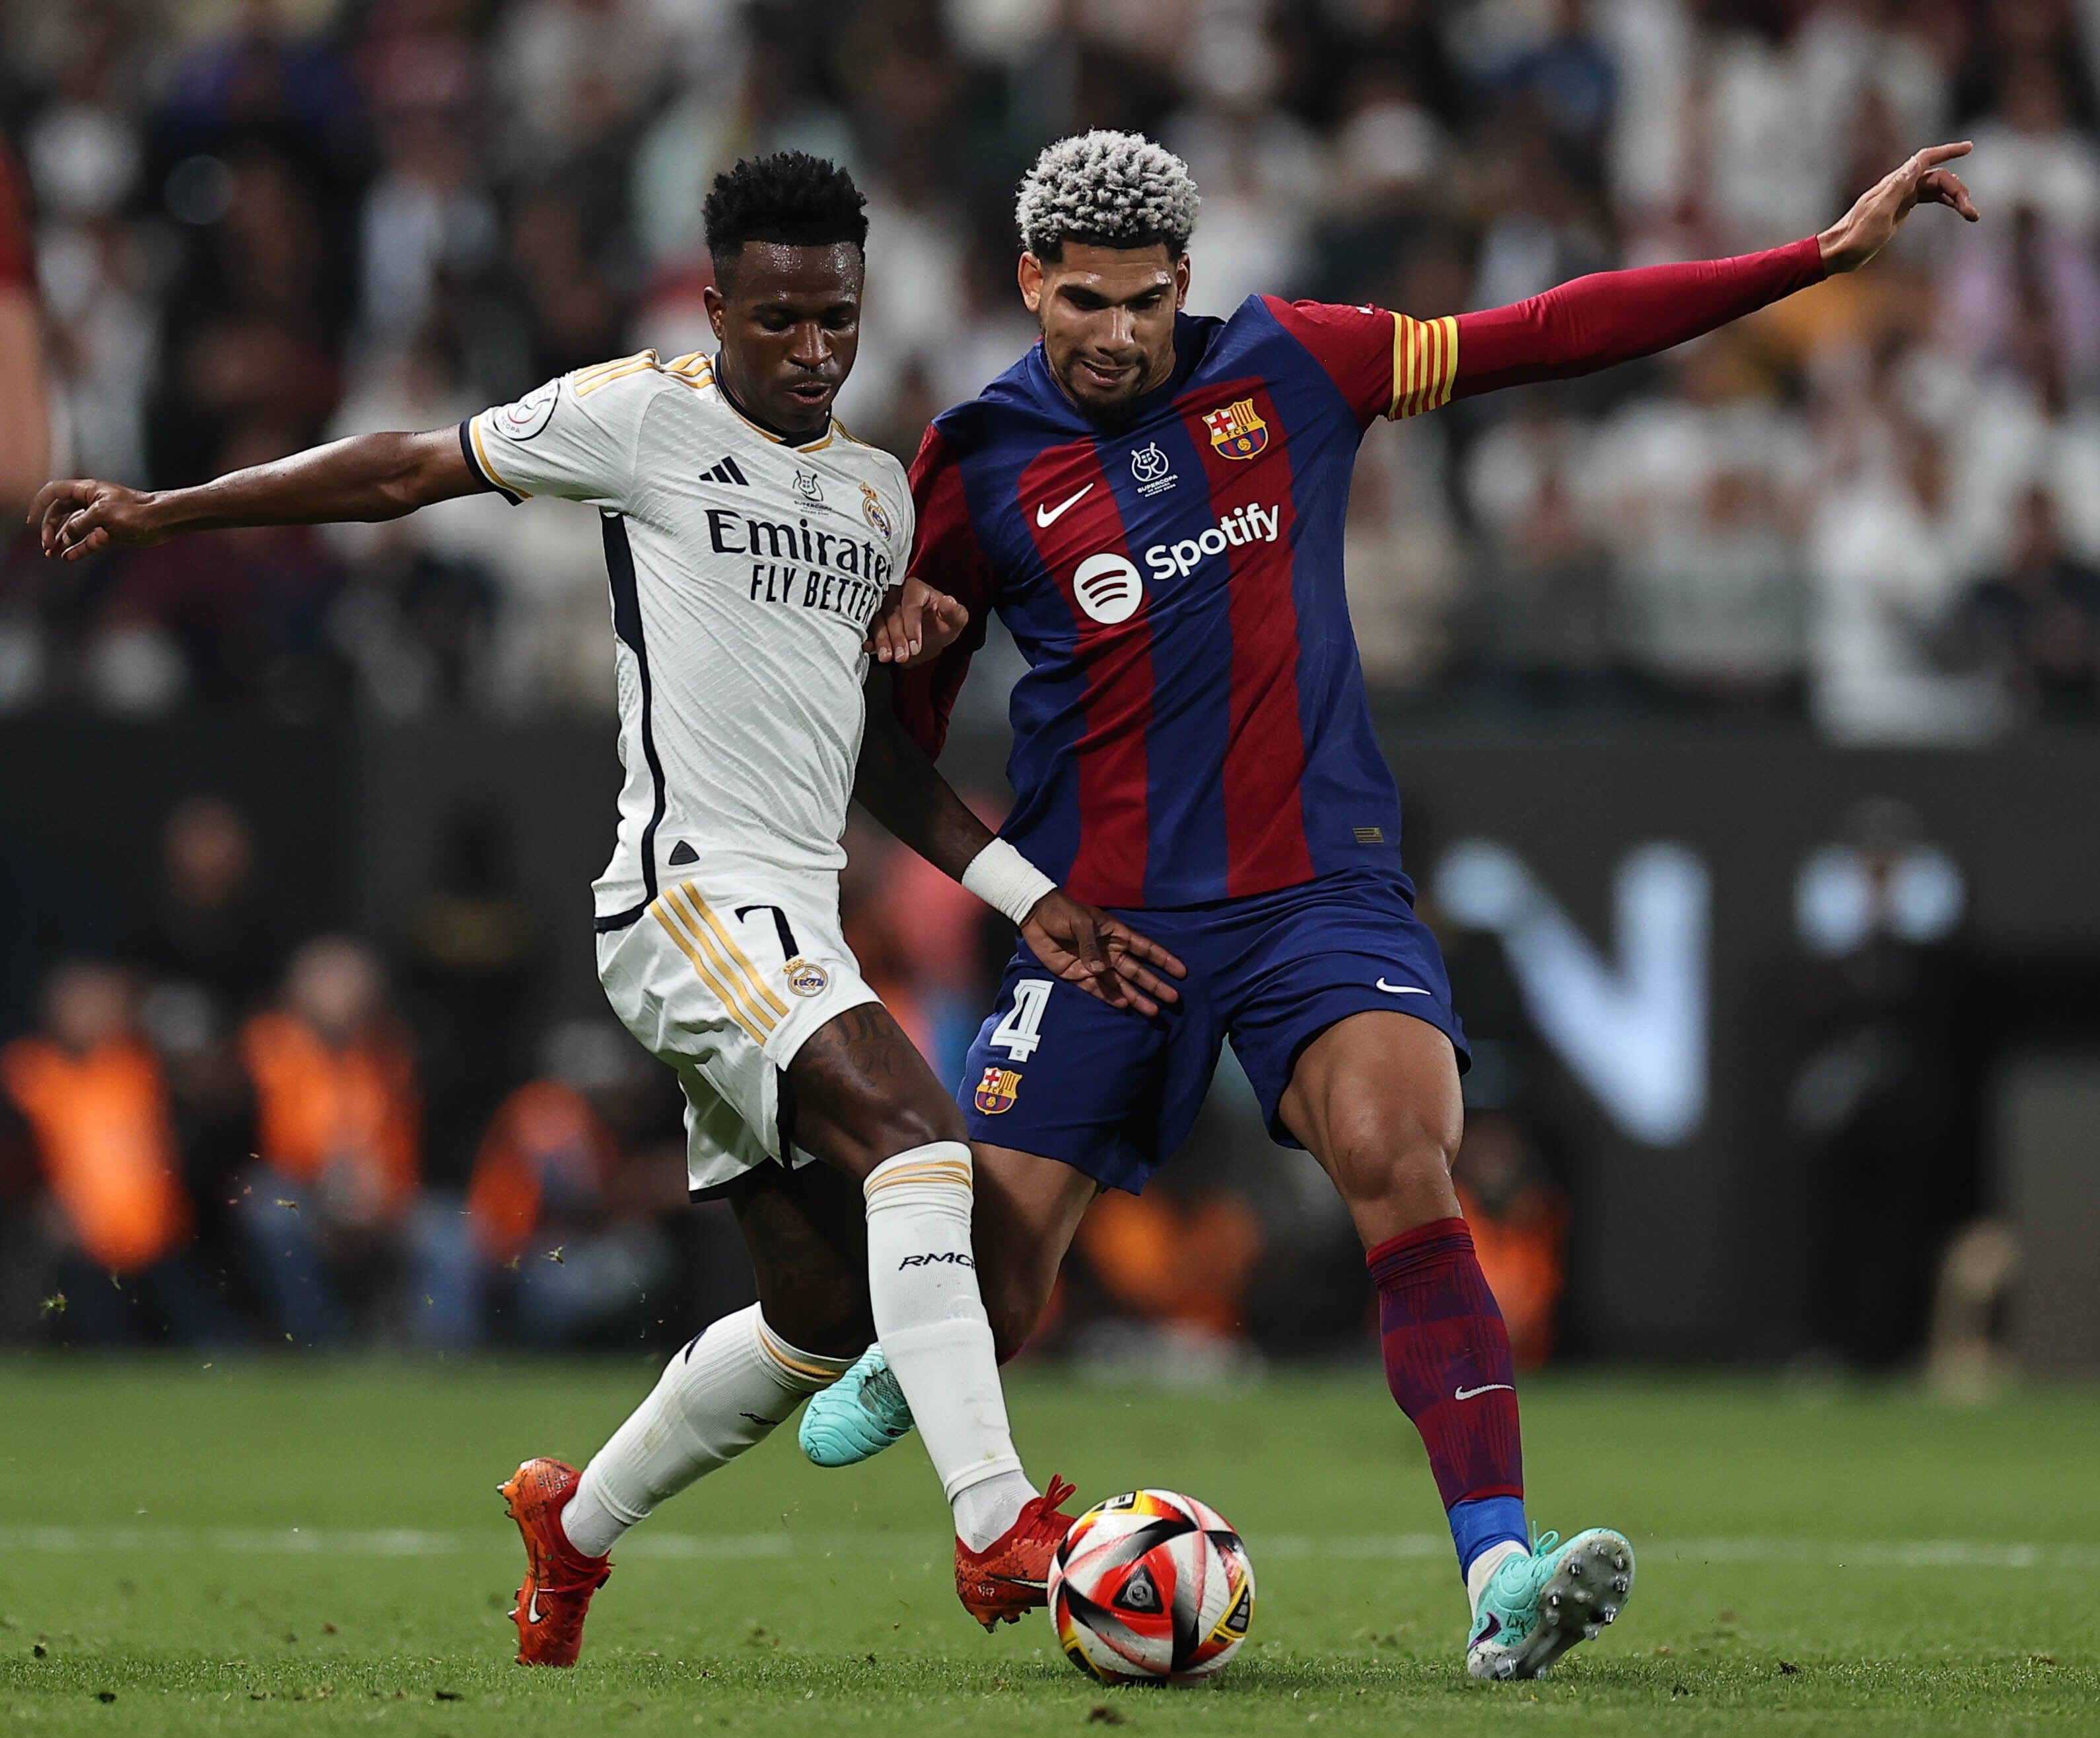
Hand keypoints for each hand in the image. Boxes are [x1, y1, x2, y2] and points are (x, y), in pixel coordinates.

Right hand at [30, 478, 167, 559]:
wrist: (162, 520)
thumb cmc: (135, 511)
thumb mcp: (102, 514)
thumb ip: (80, 524)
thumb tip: (65, 536)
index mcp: (86, 490)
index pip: (54, 492)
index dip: (39, 504)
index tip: (31, 521)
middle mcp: (90, 503)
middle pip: (60, 513)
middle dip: (50, 528)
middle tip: (46, 545)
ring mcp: (98, 518)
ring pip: (73, 529)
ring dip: (61, 541)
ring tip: (51, 554)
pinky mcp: (109, 533)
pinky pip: (88, 541)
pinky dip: (78, 548)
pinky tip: (68, 557)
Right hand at [867, 575, 968, 665]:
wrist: (927, 636)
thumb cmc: (940, 624)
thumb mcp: (955, 621)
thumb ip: (956, 612)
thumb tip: (949, 601)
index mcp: (915, 588)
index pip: (911, 604)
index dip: (912, 626)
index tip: (916, 647)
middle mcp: (895, 592)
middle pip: (892, 613)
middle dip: (897, 637)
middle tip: (902, 656)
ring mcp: (881, 604)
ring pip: (877, 620)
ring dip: (882, 640)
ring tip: (887, 657)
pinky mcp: (872, 617)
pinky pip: (867, 627)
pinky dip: (868, 639)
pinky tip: (869, 649)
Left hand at [1019, 890, 1186, 1016]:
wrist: (1034, 915)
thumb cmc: (1062, 912)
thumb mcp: (1080, 923)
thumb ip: (1091, 946)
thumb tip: (1101, 970)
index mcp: (1115, 934)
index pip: (1145, 949)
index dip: (1163, 960)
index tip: (1181, 971)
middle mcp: (1109, 952)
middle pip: (1137, 971)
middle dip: (1154, 984)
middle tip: (1173, 998)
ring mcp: (1094, 965)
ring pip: (1120, 984)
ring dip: (1136, 996)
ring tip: (1153, 1010)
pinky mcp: (1076, 975)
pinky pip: (1097, 989)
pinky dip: (1110, 997)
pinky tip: (1125, 1005)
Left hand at [1819, 142, 1980, 274]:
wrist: (1839, 253)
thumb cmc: (1857, 236)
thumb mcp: (1879, 212)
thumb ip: (1897, 187)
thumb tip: (1915, 162)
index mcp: (1894, 184)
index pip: (1925, 159)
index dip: (1947, 151)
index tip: (1969, 147)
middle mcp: (1898, 186)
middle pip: (1937, 178)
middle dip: (1958, 190)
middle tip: (1972, 213)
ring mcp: (1900, 197)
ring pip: (1935, 189)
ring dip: (1954, 198)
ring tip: (1971, 215)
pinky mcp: (1899, 210)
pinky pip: (1927, 198)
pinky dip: (1943, 201)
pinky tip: (1955, 207)